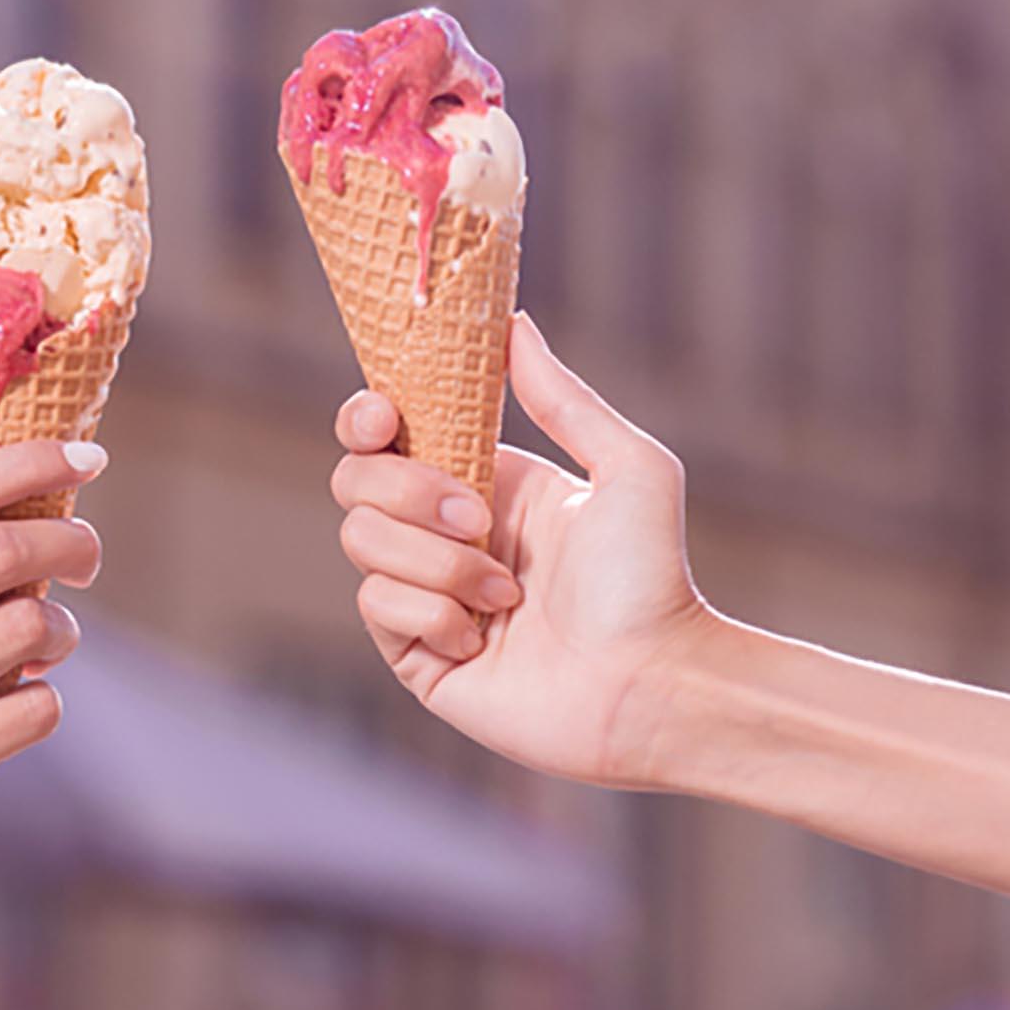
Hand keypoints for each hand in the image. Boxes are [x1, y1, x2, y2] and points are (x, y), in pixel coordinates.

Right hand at [0, 441, 105, 909]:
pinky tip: (18, 708)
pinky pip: (34, 710)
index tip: (84, 457)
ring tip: (49, 646)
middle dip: (73, 543)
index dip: (26, 463)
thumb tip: (12, 521)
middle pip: (4, 549)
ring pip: (31, 626)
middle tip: (84, 558)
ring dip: (64, 630)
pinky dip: (44, 702)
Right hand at [330, 312, 717, 789]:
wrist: (652, 684)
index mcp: (483, 484)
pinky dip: (428, 614)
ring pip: (361, 543)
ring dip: (436, 563)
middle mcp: (444, 536)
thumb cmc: (652, 580)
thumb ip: (564, 398)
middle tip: (477, 519)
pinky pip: (375, 608)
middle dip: (409, 493)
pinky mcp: (417, 656)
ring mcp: (426, 598)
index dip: (367, 419)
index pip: (388, 438)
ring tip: (506, 597)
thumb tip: (513, 324)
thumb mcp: (628, 468)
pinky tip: (481, 639)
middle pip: (356, 483)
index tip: (387, 419)